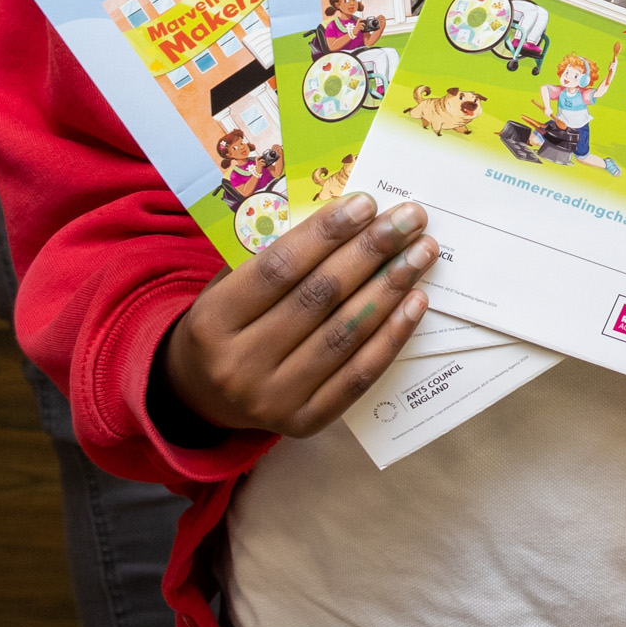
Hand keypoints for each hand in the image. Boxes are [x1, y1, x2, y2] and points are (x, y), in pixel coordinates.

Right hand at [163, 193, 435, 436]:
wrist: (203, 396)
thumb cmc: (226, 324)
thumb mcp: (228, 286)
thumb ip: (275, 256)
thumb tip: (347, 218)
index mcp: (212, 321)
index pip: (278, 269)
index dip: (325, 233)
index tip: (367, 203)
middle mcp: (239, 365)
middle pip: (318, 298)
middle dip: (370, 252)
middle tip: (410, 219)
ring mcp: (272, 400)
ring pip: (344, 335)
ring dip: (390, 289)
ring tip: (422, 253)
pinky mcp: (304, 422)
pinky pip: (359, 375)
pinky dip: (392, 336)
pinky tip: (416, 302)